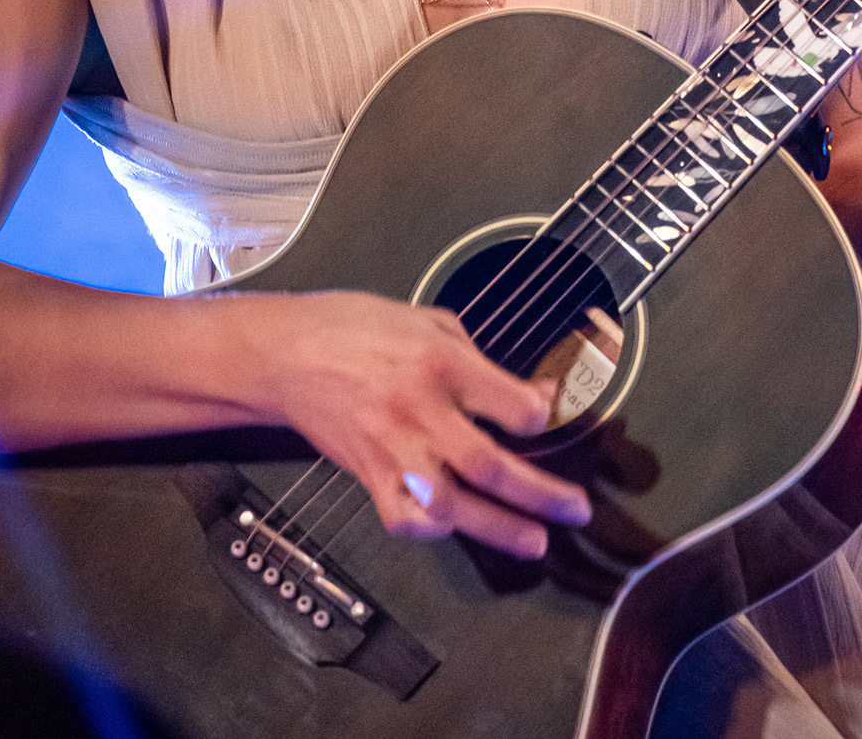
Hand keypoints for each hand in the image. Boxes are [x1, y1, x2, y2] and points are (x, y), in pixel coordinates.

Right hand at [255, 291, 591, 558]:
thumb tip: (531, 393)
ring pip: (453, 506)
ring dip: (500, 529)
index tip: (558, 415)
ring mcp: (391, 449)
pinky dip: (434, 530)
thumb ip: (481, 359)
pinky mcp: (368, 475)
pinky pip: (405, 519)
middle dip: (542, 495)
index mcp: (439, 362)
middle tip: (575, 509)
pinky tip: (458, 527)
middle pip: (491, 466)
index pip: (514, 406)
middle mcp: (418, 411)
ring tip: (535, 541)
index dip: (547, 416)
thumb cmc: (355, 327)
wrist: (286, 353)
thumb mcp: (429, 320)